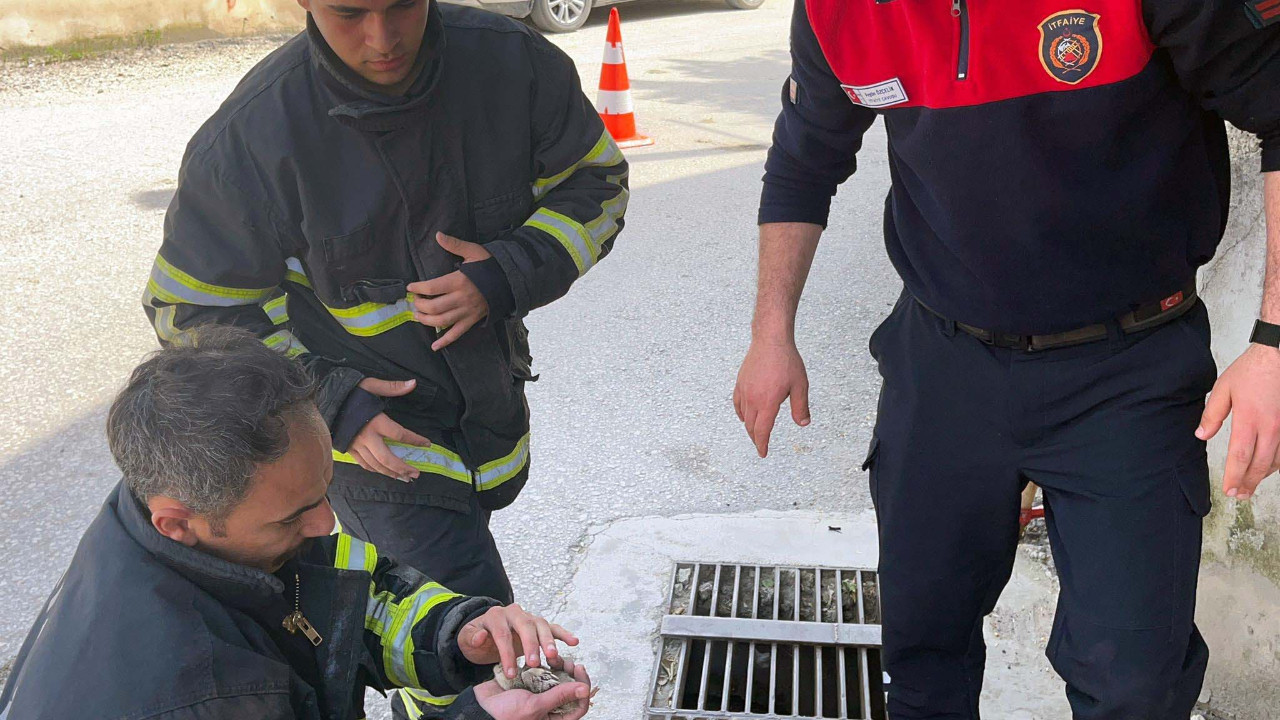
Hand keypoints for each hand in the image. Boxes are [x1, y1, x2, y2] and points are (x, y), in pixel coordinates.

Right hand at [347, 377, 432, 481]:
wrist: (325, 400)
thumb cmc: (350, 393)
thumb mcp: (372, 385)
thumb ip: (393, 387)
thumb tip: (413, 383)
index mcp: (376, 422)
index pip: (400, 434)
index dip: (415, 440)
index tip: (427, 444)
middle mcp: (367, 437)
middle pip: (388, 459)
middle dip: (403, 468)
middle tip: (416, 474)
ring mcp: (357, 445)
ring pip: (376, 465)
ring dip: (391, 473)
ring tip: (405, 477)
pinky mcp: (349, 449)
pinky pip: (364, 464)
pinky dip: (375, 470)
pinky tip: (384, 472)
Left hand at [408, 232, 491, 351]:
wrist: (510, 282)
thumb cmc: (490, 266)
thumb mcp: (474, 251)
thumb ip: (454, 245)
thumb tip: (438, 235)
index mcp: (459, 281)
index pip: (432, 287)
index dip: (418, 288)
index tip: (410, 287)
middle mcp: (461, 299)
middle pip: (434, 307)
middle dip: (420, 306)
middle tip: (415, 302)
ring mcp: (467, 312)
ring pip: (442, 321)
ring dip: (426, 321)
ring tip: (418, 316)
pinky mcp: (472, 321)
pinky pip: (457, 334)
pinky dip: (445, 341)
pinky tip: (435, 346)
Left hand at [458, 604, 578, 677]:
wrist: (484, 634)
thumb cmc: (477, 640)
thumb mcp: (467, 640)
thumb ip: (472, 638)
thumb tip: (481, 636)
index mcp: (495, 616)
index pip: (503, 634)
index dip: (507, 654)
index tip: (510, 673)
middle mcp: (514, 613)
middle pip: (525, 626)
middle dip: (531, 645)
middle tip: (534, 663)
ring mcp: (528, 617)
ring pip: (541, 625)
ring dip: (548, 641)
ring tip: (553, 656)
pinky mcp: (538, 624)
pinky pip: (553, 627)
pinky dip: (563, 634)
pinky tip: (574, 642)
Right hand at [473, 661, 591, 719]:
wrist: (480, 706)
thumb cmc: (504, 715)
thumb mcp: (535, 706)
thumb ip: (559, 696)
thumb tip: (584, 689)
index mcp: (554, 718)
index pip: (579, 706)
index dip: (583, 687)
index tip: (580, 670)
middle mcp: (549, 708)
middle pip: (570, 690)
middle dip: (571, 674)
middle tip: (568, 662)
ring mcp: (540, 695)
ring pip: (558, 679)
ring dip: (559, 667)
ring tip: (555, 658)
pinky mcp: (530, 684)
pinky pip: (543, 673)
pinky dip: (545, 665)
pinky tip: (544, 658)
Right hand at [733, 339, 809, 457]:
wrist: (770, 340)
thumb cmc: (786, 360)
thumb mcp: (800, 385)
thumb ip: (801, 407)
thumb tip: (803, 423)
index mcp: (767, 402)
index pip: (762, 431)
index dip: (762, 444)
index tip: (763, 453)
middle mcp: (753, 399)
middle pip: (751, 426)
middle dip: (756, 438)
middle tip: (760, 446)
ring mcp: (744, 390)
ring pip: (744, 416)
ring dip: (749, 427)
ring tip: (756, 432)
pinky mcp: (740, 382)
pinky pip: (737, 404)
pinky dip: (741, 413)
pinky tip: (744, 415)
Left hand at [1197, 343, 1279, 499]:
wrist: (1278, 356)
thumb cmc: (1252, 371)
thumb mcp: (1224, 389)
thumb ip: (1212, 415)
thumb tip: (1201, 435)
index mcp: (1249, 419)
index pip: (1240, 456)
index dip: (1234, 476)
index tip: (1228, 489)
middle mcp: (1270, 427)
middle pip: (1259, 464)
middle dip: (1248, 483)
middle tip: (1239, 495)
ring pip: (1275, 461)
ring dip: (1262, 476)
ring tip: (1250, 485)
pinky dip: (1276, 463)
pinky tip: (1268, 468)